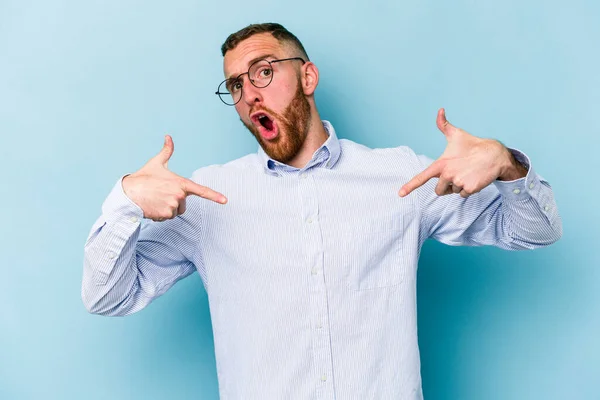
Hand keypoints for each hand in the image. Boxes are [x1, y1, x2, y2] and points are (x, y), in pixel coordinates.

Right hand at [123, 135, 226, 221]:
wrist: (128, 192)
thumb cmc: (143, 177)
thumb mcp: (156, 163)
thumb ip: (166, 151)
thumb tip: (168, 137)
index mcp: (181, 183)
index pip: (201, 190)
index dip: (214, 196)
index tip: (225, 200)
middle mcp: (179, 195)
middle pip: (184, 205)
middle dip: (174, 202)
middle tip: (160, 194)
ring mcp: (173, 205)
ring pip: (176, 212)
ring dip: (167, 209)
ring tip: (155, 200)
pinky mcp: (165, 214)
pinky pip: (167, 218)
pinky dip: (160, 214)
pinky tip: (152, 207)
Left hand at [399, 108, 519, 197]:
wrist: (494, 154)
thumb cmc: (473, 145)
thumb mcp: (456, 134)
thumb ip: (444, 125)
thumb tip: (440, 110)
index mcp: (441, 164)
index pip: (422, 177)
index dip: (410, 186)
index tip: (400, 194)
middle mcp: (447, 174)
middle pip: (439, 190)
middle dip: (446, 186)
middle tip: (457, 174)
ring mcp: (458, 182)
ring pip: (452, 192)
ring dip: (459, 186)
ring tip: (467, 173)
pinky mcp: (469, 188)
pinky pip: (463, 195)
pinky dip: (469, 189)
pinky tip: (474, 178)